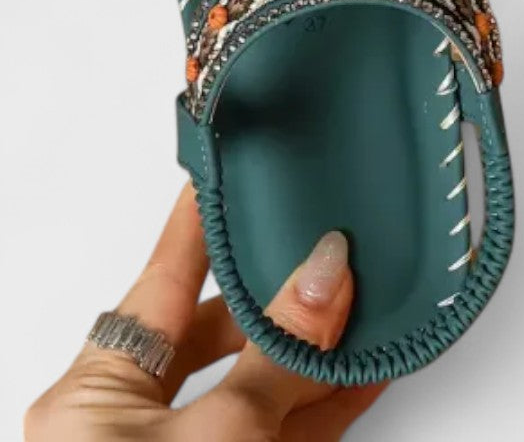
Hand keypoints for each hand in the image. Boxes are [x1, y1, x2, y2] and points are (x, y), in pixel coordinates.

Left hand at [26, 185, 384, 440]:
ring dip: (318, 348)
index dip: (197, 224)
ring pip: (260, 387)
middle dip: (277, 291)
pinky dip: (330, 402)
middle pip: (213, 334)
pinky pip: (287, 434)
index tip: (225, 169)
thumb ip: (272, 360)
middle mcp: (132, 429)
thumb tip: (322, 273)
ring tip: (369, 294)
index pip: (155, 282)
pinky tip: (371, 366)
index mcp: (91, 399)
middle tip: (323, 237)